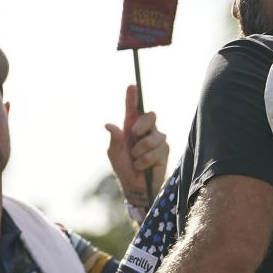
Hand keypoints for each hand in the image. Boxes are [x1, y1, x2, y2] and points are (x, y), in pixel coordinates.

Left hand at [106, 84, 168, 208]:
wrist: (135, 186)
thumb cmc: (123, 168)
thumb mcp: (114, 154)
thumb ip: (114, 139)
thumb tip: (108, 125)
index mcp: (131, 127)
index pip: (133, 108)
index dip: (132, 96)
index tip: (132, 86)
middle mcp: (145, 130)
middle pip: (150, 115)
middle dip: (142, 124)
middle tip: (134, 134)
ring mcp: (157, 139)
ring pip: (152, 137)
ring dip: (141, 151)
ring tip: (136, 160)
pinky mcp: (164, 150)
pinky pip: (156, 150)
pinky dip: (146, 160)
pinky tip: (144, 166)